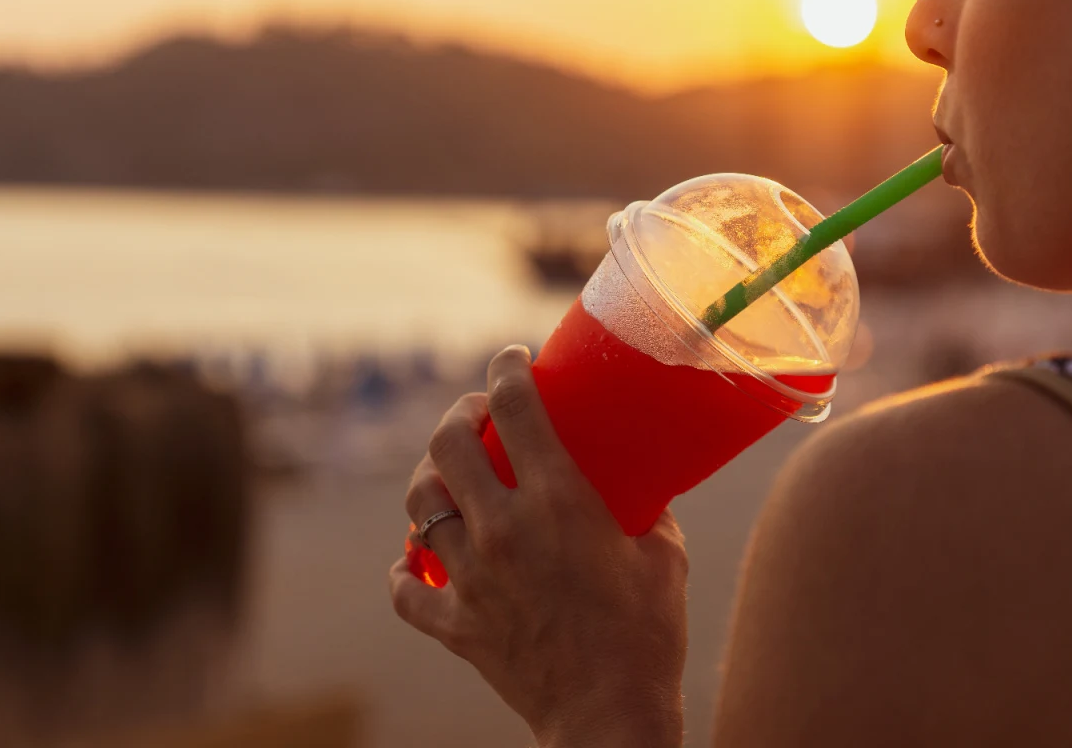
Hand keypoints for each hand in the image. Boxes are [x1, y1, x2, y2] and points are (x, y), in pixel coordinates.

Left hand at [389, 346, 688, 747]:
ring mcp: (472, 576)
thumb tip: (640, 488)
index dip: (507, 368)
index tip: (511, 359)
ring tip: (449, 475)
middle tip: (478, 415)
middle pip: (448, 441)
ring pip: (420, 502)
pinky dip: (406, 568)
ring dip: (430, 477)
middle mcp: (504, 528)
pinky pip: (406, 587)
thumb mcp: (665, 556)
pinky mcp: (456, 623)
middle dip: (460, 413)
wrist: (610, 718)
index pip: (514, 405)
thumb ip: (648, 511)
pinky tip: (417, 559)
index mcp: (558, 501)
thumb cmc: (648, 636)